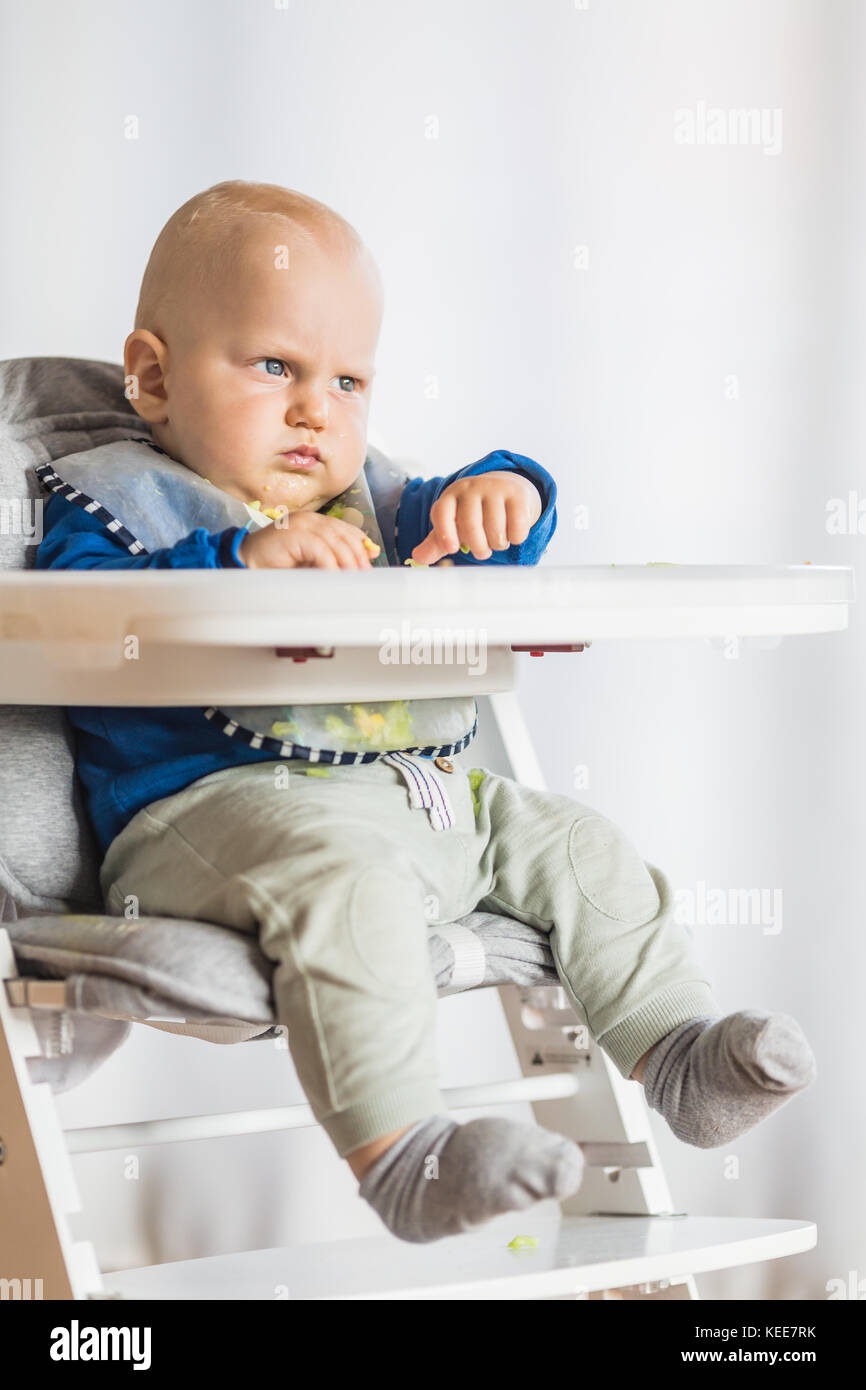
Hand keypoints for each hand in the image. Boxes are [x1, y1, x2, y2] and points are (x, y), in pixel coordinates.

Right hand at [238, 510, 379, 568]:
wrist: (246, 562)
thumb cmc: (277, 565)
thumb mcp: (310, 561)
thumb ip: (331, 558)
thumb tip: (361, 563)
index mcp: (314, 522)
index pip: (344, 528)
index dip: (360, 542)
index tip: (371, 559)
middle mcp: (309, 519)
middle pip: (343, 533)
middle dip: (357, 553)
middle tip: (364, 572)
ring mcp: (300, 524)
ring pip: (334, 540)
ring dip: (346, 560)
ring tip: (352, 576)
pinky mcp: (293, 535)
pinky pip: (319, 549)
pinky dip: (330, 564)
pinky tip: (333, 576)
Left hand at [411, 471, 542, 565]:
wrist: (505, 490)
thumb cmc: (475, 513)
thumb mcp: (454, 525)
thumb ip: (437, 542)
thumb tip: (418, 558)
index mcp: (451, 496)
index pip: (442, 512)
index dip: (445, 532)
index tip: (452, 549)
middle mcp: (471, 488)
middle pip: (470, 524)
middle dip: (478, 547)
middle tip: (482, 552)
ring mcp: (494, 488)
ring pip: (495, 528)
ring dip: (498, 544)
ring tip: (497, 541)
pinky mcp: (516, 493)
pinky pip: (517, 525)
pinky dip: (515, 538)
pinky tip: (513, 534)